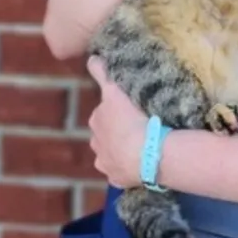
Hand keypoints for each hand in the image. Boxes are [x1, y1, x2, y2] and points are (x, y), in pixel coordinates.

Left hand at [87, 56, 147, 186]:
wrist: (146, 153)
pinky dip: (128, 169)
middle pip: (106, 135)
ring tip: (142, 148)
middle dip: (117, 132)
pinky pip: (121, 172)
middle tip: (139, 128)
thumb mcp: (115, 90)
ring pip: (111, 155)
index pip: (104, 114)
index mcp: (96, 121)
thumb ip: (102, 74)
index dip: (117, 112)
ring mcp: (106, 164)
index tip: (131, 111)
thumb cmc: (132, 118)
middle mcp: (96, 143)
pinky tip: (140, 164)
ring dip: (121, 151)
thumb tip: (91, 57)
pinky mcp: (117, 179)